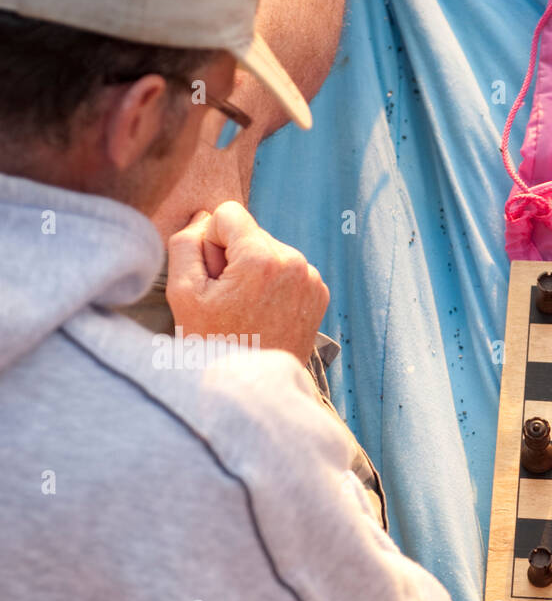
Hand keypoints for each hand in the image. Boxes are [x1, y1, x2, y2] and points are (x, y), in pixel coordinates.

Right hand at [165, 201, 328, 367]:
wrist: (254, 387)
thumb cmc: (214, 343)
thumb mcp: (183, 291)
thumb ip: (186, 243)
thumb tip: (204, 217)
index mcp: (263, 258)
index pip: (229, 213)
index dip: (212, 241)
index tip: (214, 275)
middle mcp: (295, 263)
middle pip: (251, 233)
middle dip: (234, 257)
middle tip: (229, 299)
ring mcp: (312, 279)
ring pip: (269, 250)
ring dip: (254, 271)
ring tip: (246, 309)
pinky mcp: (319, 293)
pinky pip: (288, 270)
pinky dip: (274, 284)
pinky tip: (264, 312)